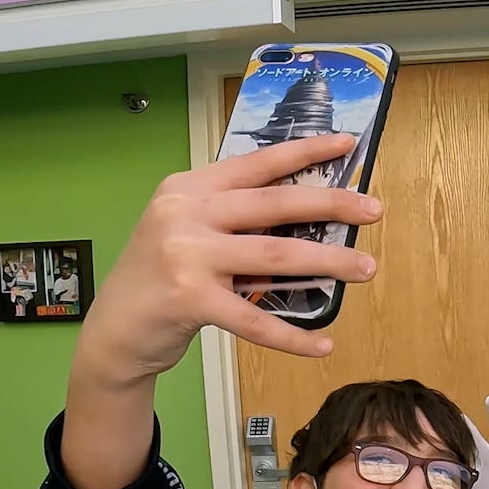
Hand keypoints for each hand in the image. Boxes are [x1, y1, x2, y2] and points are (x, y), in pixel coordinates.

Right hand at [79, 133, 385, 377]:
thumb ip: (232, 222)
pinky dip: (293, 336)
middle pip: (275, 204)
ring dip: (328, 262)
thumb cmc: (160, 281)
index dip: (305, 151)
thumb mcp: (188, 234)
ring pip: (275, 256)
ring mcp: (185, 255)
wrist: (114, 332)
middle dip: (332, 205)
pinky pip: (255, 320)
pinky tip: (323, 344)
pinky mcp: (189, 299)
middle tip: (375, 210)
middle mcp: (186, 213)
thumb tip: (306, 223)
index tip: (346, 144)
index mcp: (189, 188)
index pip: (257, 163)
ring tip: (366, 268)